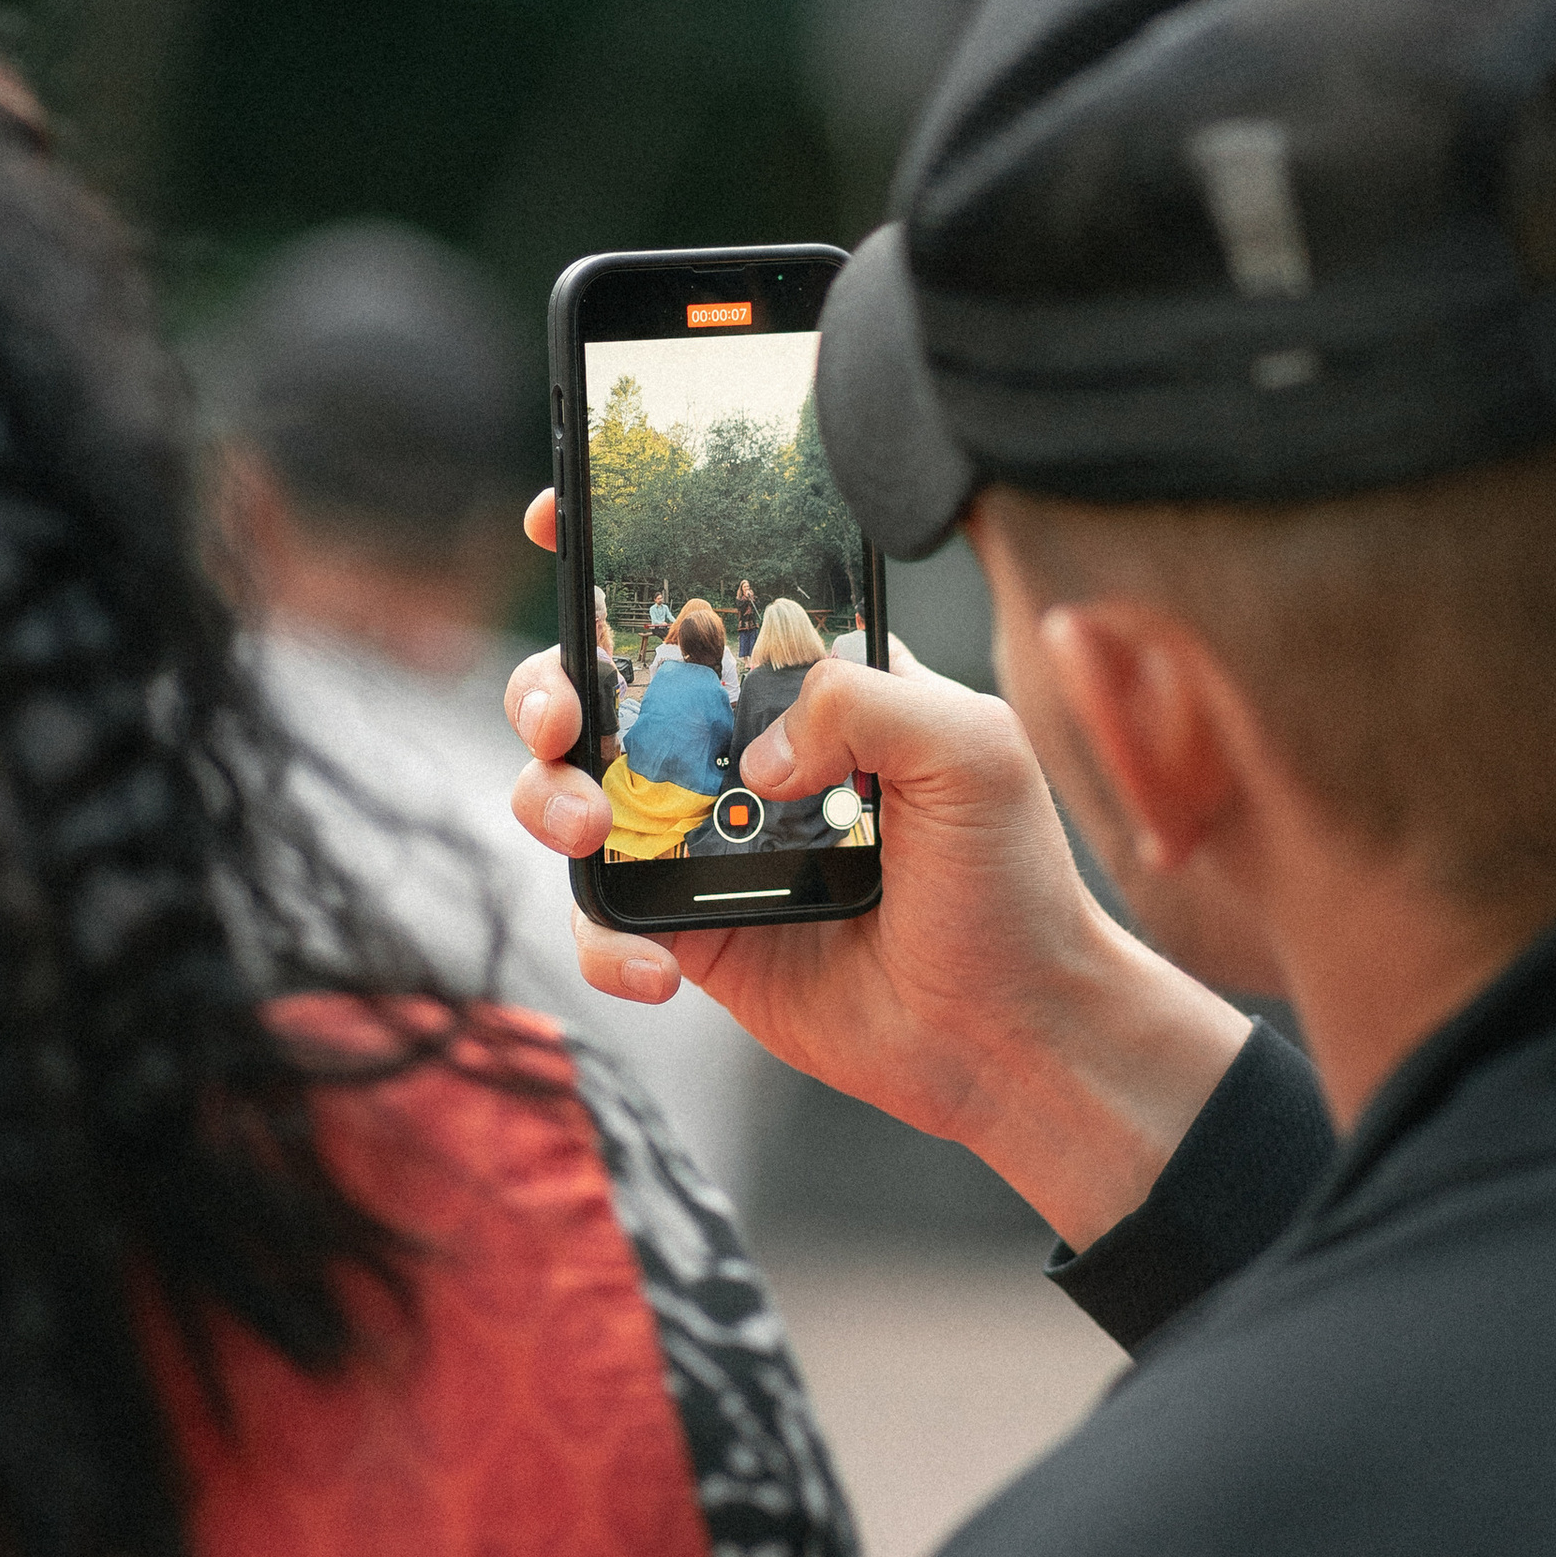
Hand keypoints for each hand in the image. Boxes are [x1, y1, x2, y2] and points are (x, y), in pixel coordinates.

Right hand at [507, 493, 1249, 1247]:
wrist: (1007, 1032)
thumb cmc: (1008, 881)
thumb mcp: (971, 748)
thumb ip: (863, 700)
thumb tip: (754, 751)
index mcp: (802, 683)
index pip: (700, 597)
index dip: (613, 554)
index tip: (552, 523)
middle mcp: (737, 750)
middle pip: (598, 688)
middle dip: (547, 684)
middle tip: (564, 715)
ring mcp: (703, 838)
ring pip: (572, 792)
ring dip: (547, 798)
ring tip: (587, 830)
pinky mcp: (687, 928)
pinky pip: (602, 920)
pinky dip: (603, 939)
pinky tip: (655, 964)